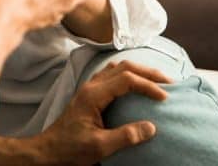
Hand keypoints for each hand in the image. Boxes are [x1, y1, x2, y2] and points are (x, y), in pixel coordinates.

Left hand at [33, 60, 170, 163]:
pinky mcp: (90, 94)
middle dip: (148, 72)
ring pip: (117, 68)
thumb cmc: (71, 149)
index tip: (165, 98)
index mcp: (93, 95)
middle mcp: (91, 86)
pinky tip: (137, 84)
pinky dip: (129, 75)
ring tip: (157, 81)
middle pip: (124, 67)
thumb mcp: (100, 147)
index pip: (126, 79)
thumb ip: (125, 136)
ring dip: (139, 71)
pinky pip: (112, 76)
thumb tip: (151, 127)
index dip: (148, 85)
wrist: (48, 151)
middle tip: (169, 82)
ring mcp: (90, 88)